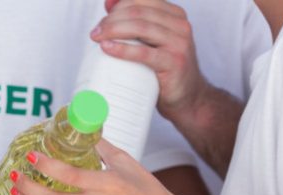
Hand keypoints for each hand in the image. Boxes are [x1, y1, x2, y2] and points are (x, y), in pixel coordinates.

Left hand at [11, 140, 192, 194]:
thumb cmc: (147, 191)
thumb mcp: (127, 163)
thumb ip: (102, 148)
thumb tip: (83, 129)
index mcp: (108, 184)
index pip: (70, 175)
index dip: (47, 166)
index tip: (31, 156)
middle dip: (28, 187)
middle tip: (15, 175)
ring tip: (14, 191)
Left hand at [91, 0, 208, 117]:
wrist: (187, 97)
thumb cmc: (164, 69)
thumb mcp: (151, 41)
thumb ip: (134, 21)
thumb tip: (109, 3)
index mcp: (174, 15)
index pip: (141, 1)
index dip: (118, 7)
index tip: (101, 22)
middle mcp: (180, 25)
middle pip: (138, 12)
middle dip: (111, 20)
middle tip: (95, 33)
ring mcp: (179, 43)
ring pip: (140, 27)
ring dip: (113, 30)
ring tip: (97, 38)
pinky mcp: (174, 62)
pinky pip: (144, 52)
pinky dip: (122, 49)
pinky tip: (107, 48)